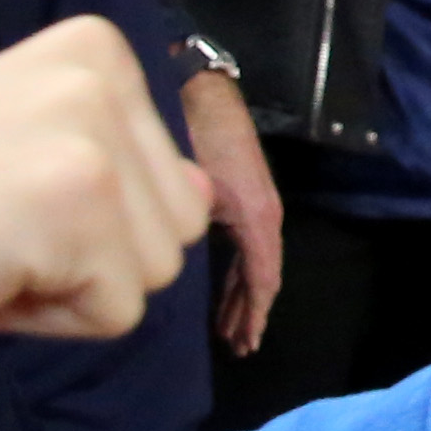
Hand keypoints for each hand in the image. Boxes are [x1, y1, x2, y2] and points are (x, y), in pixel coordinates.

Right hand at [0, 17, 214, 364]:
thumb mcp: (17, 156)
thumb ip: (112, 167)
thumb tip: (206, 195)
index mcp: (93, 50)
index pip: (170, 184)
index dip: (82, 229)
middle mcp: (104, 73)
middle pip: (178, 230)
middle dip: (85, 264)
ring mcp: (93, 137)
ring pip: (153, 276)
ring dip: (63, 293)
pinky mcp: (75, 206)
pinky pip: (112, 315)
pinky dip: (39, 322)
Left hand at [185, 71, 281, 354]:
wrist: (203, 87)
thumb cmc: (203, 131)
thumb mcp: (200, 181)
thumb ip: (194, 221)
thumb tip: (167, 264)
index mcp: (257, 214)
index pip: (263, 277)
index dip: (253, 312)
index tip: (243, 342)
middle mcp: (262, 215)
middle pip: (260, 276)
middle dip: (246, 311)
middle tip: (235, 343)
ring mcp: (253, 206)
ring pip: (252, 264)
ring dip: (242, 295)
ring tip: (230, 327)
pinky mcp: (240, 198)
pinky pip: (245, 248)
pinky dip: (238, 274)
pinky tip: (225, 286)